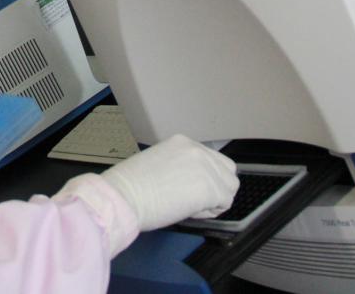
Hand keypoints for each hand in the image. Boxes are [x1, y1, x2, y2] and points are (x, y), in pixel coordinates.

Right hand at [99, 135, 238, 230]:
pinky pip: (223, 204)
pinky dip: (210, 212)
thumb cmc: (131, 186)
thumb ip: (180, 167)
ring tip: (190, 207)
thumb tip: (191, 183)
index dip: (204, 178)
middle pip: (227, 170)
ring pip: (230, 188)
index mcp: (183, 142)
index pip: (211, 159)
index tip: (188, 189)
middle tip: (193, 200)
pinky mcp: (211, 188)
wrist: (124, 196)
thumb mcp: (158, 164)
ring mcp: (206, 167)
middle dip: (216, 187)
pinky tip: (189, 211)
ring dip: (215, 200)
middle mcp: (198, 149)